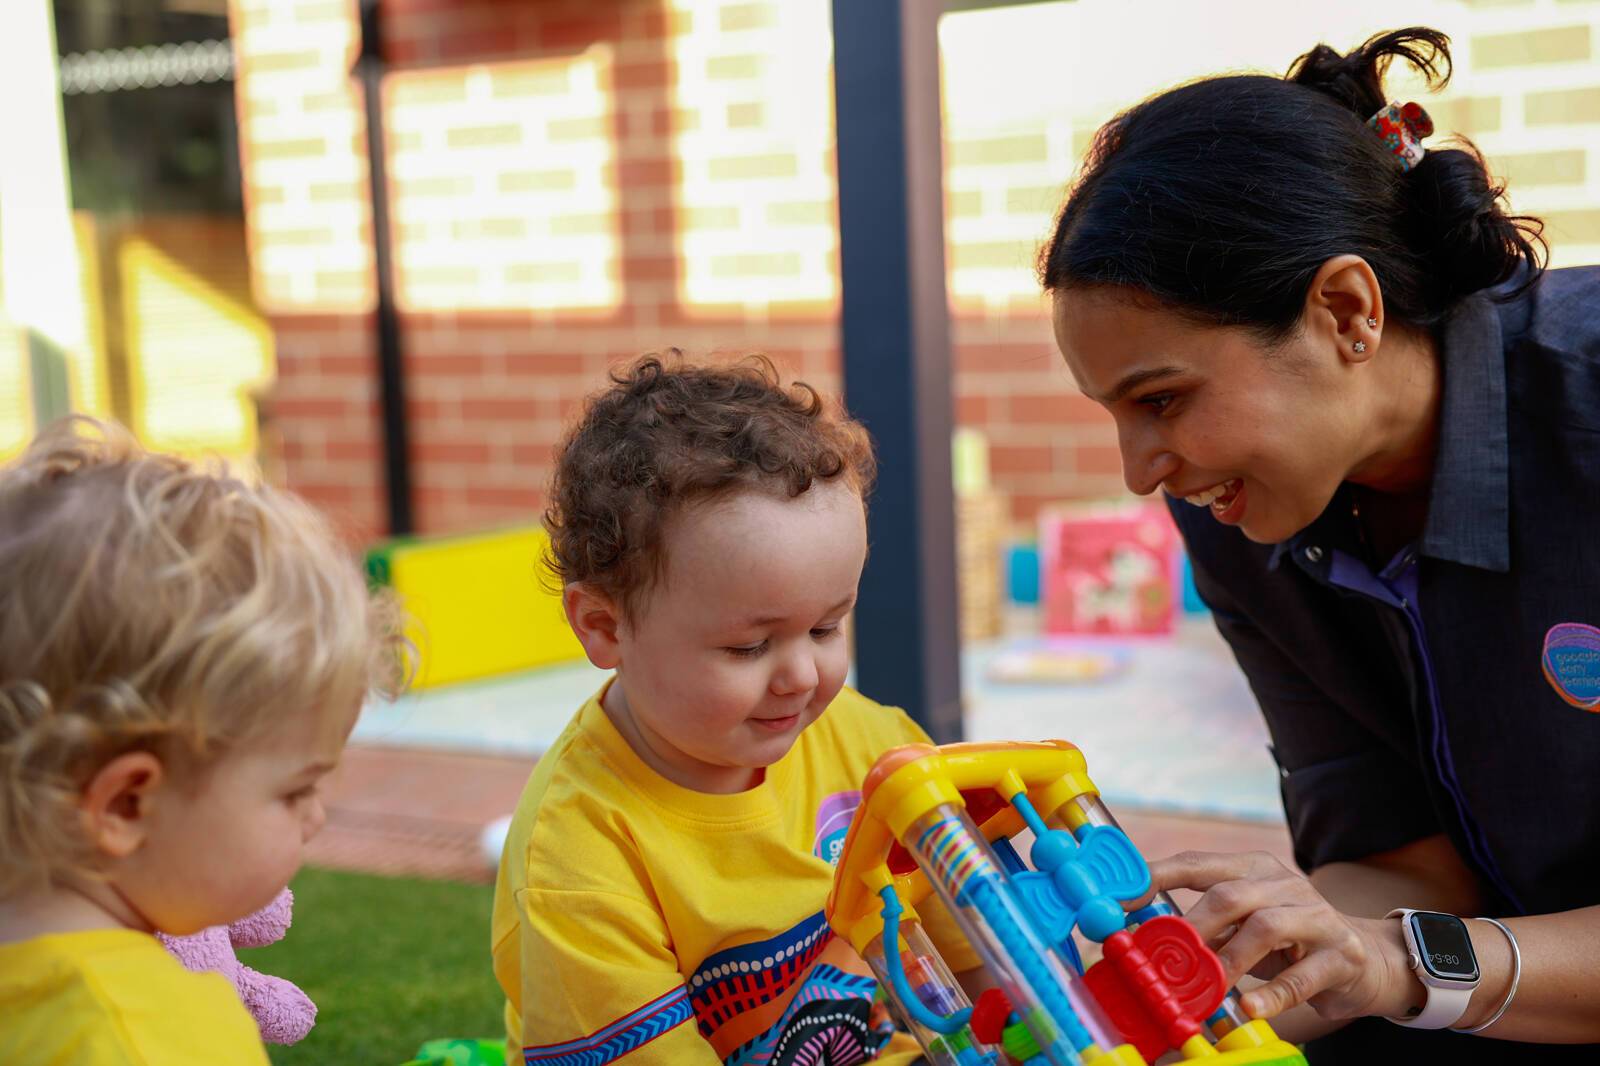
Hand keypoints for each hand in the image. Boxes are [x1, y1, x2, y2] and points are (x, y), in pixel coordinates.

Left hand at [1149, 850, 1416, 1021]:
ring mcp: (1316, 917)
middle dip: (1193, 925)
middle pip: (1230, 894)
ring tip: (1206, 985)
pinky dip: (1272, 995)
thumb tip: (1147, 938)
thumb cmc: (1289, 941)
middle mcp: (1284, 885)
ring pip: (1266, 928)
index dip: (1158, 877)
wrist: (1365, 957)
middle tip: (1164, 955)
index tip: (1123, 898)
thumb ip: (1206, 925)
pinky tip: (1250, 1008)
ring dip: (1228, 959)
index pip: (1198, 864)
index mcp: (1252, 869)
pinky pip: (1302, 976)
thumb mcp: (1245, 924)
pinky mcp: (1340, 955)